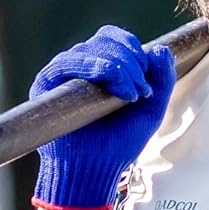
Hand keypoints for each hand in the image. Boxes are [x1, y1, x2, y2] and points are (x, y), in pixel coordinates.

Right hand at [29, 25, 175, 209]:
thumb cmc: (119, 144)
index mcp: (102, 68)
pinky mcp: (46, 84)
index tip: (147, 78)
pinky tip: (112, 81)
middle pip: (104, 40)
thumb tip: (162, 49)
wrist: (93, 170)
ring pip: (88, 49)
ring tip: (129, 93)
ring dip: (116, 65)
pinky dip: (92, 66)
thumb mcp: (151, 111)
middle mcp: (81, 67)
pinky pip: (66, 63)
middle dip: (130, 60)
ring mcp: (63, 75)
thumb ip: (162, 80)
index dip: (134, 49)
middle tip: (140, 91)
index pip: (114, 39)